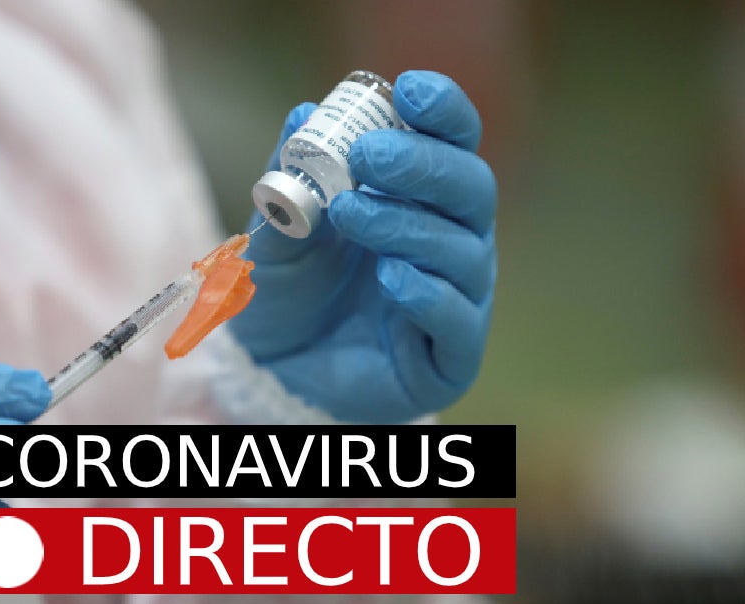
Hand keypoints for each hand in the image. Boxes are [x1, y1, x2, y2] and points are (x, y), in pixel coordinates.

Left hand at [230, 71, 495, 422]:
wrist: (273, 373)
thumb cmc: (287, 293)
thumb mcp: (275, 232)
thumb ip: (292, 180)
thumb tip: (303, 114)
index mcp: (419, 199)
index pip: (452, 142)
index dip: (442, 111)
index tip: (408, 87)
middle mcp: (450, 242)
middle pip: (471, 189)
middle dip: (423, 164)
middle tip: (370, 154)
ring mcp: (457, 299)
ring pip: (462, 251)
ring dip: (407, 225)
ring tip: (351, 213)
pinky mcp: (450, 357)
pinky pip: (458, 322)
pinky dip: (429, 295)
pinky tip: (392, 277)